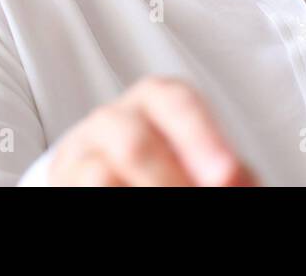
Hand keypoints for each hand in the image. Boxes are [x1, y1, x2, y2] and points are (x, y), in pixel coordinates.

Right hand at [47, 75, 259, 185]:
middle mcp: (114, 118)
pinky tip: (132, 202)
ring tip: (172, 206)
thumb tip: (242, 182)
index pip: (178, 103)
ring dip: (144, 192)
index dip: (204, 138)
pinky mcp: (63, 180)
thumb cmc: (166, 161)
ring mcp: (82, 152)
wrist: (105, 171)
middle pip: (136, 143)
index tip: (228, 174)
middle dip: (171, 182)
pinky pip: (83, 191)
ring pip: (100, 175)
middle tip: (202, 198)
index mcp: (156, 99)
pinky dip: (112, 200)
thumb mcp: (199, 157)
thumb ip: (223, 168)